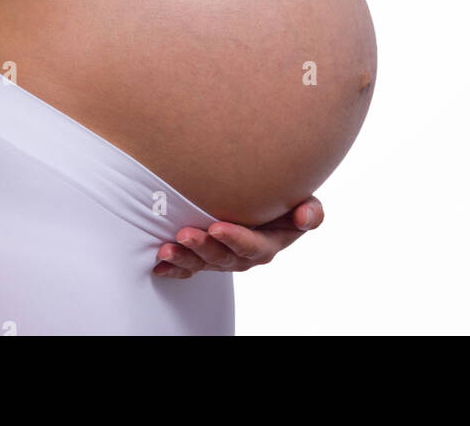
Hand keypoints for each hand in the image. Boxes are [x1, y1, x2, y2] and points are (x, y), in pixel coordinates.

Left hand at [152, 196, 323, 277]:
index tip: (217, 227)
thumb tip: (305, 216)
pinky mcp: (206, 257)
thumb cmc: (283, 201)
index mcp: (266, 244)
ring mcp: (223, 257)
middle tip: (186, 234)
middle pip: (223, 257)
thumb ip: (310, 211)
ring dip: (185, 257)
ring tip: (167, 248)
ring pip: (203, 262)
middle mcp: (243, 255)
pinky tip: (160, 264)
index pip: (251, 246)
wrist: (265, 201)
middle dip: (203, 247)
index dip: (235, 239)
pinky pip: (190, 267)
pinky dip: (175, 268)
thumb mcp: (303, 203)